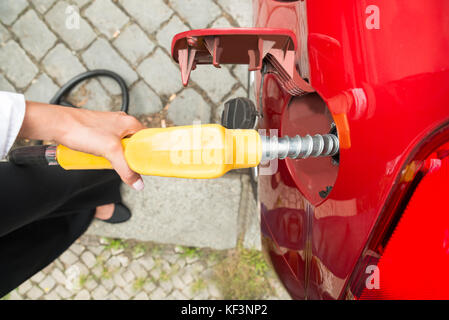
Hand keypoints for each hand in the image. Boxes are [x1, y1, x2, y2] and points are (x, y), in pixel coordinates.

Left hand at [19, 101, 145, 189]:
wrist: (57, 124)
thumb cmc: (82, 129)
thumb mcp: (110, 151)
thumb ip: (126, 169)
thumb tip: (138, 183)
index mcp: (131, 122)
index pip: (148, 140)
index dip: (147, 154)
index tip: (145, 166)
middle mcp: (122, 123)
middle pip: (134, 146)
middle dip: (130, 158)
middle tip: (125, 165)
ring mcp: (110, 127)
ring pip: (121, 148)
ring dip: (116, 157)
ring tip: (109, 161)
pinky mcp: (99, 132)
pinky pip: (109, 147)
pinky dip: (107, 155)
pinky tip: (100, 158)